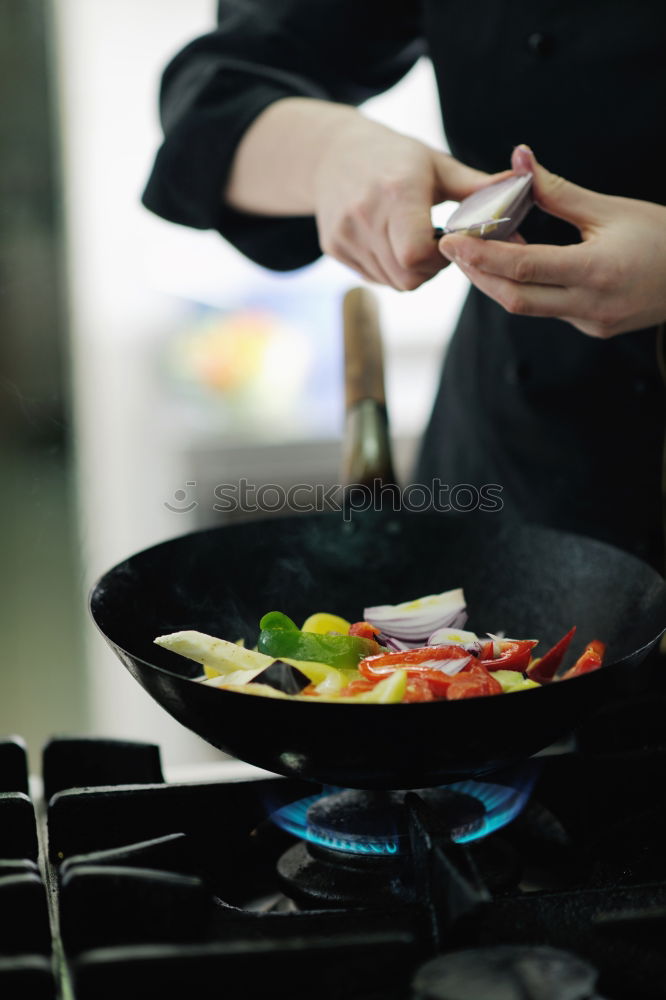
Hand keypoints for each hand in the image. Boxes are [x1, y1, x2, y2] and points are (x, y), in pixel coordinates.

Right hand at [312, 114, 508, 290]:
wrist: (331, 153)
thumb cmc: (395, 157)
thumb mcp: (436, 164)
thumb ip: (477, 187)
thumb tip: (524, 189)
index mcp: (396, 191)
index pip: (417, 254)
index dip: (441, 257)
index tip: (450, 241)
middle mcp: (365, 215)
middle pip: (407, 277)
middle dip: (430, 270)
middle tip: (437, 246)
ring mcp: (345, 235)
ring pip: (393, 282)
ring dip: (413, 271)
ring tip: (416, 240)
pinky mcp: (334, 248)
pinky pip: (374, 278)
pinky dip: (391, 269)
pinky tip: (393, 242)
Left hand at [438, 145, 665, 336]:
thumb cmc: (664, 236)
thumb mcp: (611, 209)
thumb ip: (558, 192)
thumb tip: (517, 160)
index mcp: (596, 272)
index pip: (524, 269)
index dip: (482, 257)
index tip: (453, 241)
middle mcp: (589, 306)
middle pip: (513, 298)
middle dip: (478, 273)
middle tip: (452, 246)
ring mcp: (590, 322)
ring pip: (527, 306)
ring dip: (497, 280)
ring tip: (477, 250)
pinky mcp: (592, 328)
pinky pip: (547, 309)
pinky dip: (524, 286)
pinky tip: (515, 264)